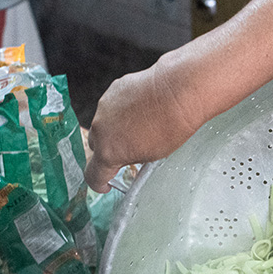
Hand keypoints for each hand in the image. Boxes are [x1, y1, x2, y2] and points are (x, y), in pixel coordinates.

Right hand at [83, 61, 204, 191]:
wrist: (180, 92)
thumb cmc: (172, 126)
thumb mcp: (153, 156)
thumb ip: (132, 158)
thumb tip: (128, 156)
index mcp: (108, 152)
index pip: (93, 175)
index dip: (100, 183)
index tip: (106, 183)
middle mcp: (100, 129)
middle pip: (97, 146)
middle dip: (110, 151)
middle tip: (130, 151)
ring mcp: (104, 107)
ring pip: (104, 124)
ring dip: (116, 128)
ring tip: (141, 126)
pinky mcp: (113, 90)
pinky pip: (113, 105)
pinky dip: (123, 110)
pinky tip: (143, 109)